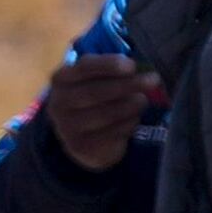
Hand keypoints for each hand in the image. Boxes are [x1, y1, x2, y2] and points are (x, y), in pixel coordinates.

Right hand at [42, 56, 157, 174]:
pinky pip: (112, 133)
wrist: (80, 132)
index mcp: (62, 79)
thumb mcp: (96, 77)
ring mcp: (67, 128)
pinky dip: (128, 123)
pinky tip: (133, 118)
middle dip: (127, 85)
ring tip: (143, 100)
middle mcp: (59, 103)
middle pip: (96, 92)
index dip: (109, 65)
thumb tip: (142, 68)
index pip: (85, 67)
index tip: (132, 66)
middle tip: (153, 79)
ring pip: (106, 114)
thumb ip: (112, 69)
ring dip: (131, 105)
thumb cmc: (93, 94)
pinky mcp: (81, 147)